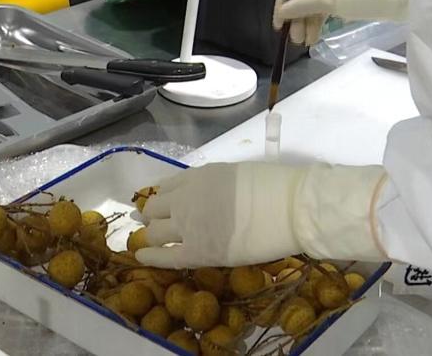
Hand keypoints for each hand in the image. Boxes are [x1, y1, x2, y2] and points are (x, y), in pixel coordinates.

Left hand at [136, 161, 387, 268]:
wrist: (290, 207)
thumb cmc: (275, 188)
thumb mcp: (236, 174)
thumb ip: (215, 185)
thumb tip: (211, 196)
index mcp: (198, 176)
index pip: (168, 186)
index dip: (162, 197)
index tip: (161, 204)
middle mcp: (186, 198)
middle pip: (155, 208)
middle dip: (152, 216)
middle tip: (152, 223)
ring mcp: (189, 225)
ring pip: (155, 232)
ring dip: (151, 235)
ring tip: (149, 241)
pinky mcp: (199, 252)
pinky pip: (166, 256)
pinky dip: (150, 256)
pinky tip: (141, 257)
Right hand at [273, 0, 409, 44]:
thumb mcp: (329, 1)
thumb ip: (302, 6)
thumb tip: (282, 11)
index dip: (282, 3)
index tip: (278, 23)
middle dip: (296, 18)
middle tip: (294, 38)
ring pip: (313, 6)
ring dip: (307, 24)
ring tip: (305, 43)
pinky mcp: (345, 0)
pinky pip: (325, 11)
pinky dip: (319, 23)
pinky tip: (314, 37)